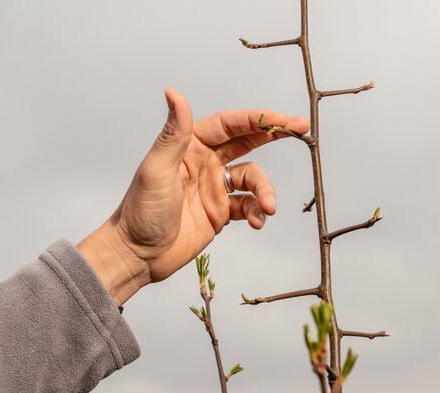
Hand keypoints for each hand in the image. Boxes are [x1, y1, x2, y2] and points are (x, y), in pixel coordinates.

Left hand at [78, 88, 309, 304]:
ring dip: (265, 190)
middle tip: (302, 129)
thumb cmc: (140, 211)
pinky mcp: (221, 213)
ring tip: (268, 208)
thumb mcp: (157, 169)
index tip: (283, 119)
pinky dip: (258, 212)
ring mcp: (215, 188)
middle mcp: (205, 162)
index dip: (257, 118)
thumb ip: (173, 133)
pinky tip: (258, 223)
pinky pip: (249, 206)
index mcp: (190, 146)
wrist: (136, 254)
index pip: (229, 124)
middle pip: (248, 141)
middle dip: (275, 135)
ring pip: (253, 179)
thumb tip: (174, 92)